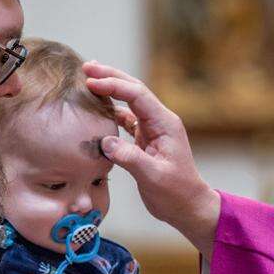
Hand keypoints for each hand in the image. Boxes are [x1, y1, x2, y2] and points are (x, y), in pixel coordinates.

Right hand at [83, 61, 220, 259]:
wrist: (187, 206)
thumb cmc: (175, 192)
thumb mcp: (152, 176)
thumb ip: (129, 157)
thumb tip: (104, 141)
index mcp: (165, 124)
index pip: (137, 95)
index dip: (113, 86)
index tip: (91, 82)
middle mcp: (159, 122)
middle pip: (133, 91)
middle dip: (110, 77)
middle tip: (86, 67)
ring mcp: (152, 130)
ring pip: (128, 103)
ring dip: (110, 91)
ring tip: (88, 81)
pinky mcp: (145, 142)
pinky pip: (126, 120)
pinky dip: (111, 113)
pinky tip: (97, 110)